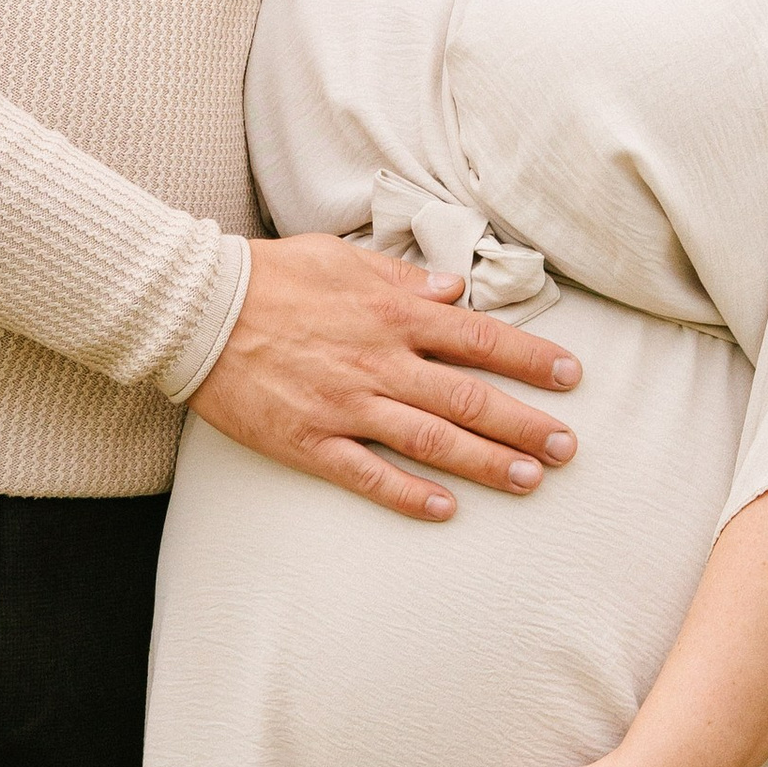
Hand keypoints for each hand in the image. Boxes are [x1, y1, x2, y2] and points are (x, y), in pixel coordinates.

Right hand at [188, 231, 579, 520]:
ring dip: (486, 463)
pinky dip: (409, 494)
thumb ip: (402, 276)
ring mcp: (345, 405)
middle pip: (468, 398)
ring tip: (530, 479)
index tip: (571, 376)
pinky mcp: (309, 440)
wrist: (196, 309)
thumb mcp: (341, 256)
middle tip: (570, 446)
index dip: (530, 359)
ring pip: (430, 440)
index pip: (478, 337)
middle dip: (525, 423)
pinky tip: (446, 510)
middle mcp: (378, 361)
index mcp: (391, 311)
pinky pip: (367, 474)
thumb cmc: (270, 275)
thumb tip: (453, 289)